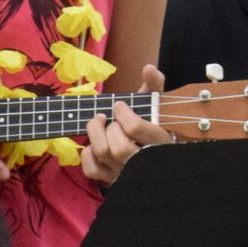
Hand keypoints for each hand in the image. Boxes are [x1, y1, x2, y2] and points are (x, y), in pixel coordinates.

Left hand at [80, 65, 173, 185]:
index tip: (119, 106)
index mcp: (160, 142)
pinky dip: (87, 154)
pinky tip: (93, 144)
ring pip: (103, 155)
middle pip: (118, 146)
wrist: (157, 155)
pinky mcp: (112, 179)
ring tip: (99, 122)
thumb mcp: (159, 106)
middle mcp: (143, 161)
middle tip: (110, 118)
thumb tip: (148, 68)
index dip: (122, 113)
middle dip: (110, 126)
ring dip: (95, 134)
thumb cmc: (157, 126)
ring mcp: (126, 172)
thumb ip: (155, 86)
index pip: (135, 128)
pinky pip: (92, 170)